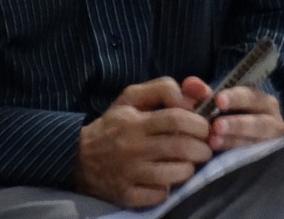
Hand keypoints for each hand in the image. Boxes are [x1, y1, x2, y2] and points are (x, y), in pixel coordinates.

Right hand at [73, 78, 212, 207]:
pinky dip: (168, 188)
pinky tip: (165, 180)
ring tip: (188, 163)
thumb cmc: (113, 125)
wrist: (78, 158)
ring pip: (175, 174)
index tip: (205, 128)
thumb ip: (162, 89)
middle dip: (202, 149)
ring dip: (189, 169)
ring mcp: (130, 174)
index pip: (176, 119)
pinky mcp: (127, 195)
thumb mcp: (131, 98)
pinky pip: (160, 195)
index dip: (199, 124)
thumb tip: (190, 97)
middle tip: (204, 148)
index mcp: (135, 121)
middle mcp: (132, 147)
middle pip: (181, 148)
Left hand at [181, 76, 283, 150]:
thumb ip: (201, 93)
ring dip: (234, 142)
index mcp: (260, 100)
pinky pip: (255, 159)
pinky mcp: (268, 159)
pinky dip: (238, 158)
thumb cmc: (223, 117)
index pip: (250, 96)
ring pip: (256, 142)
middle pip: (258, 121)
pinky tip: (220, 157)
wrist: (236, 141)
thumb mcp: (212, 104)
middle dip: (237, 124)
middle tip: (216, 127)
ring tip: (213, 142)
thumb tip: (189, 84)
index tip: (218, 101)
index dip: (235, 98)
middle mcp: (272, 120)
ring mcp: (272, 142)